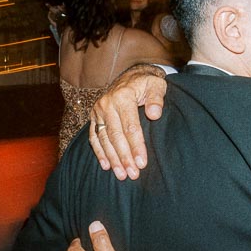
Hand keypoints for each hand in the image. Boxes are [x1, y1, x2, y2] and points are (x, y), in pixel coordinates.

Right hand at [89, 64, 168, 178]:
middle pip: (116, 136)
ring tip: (122, 175)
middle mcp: (107, 104)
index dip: (136, 146)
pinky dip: (99, 152)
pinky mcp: (93, 116)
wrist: (131, 75)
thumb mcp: (156, 85)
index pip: (130, 127)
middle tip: (133, 174)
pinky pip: (94, 137)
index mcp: (123, 97)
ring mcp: (98, 111)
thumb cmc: (146, 83)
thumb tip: (155, 114)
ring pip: (104, 139)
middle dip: (124, 157)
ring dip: (113, 159)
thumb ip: (157, 98)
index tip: (142, 163)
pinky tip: (106, 166)